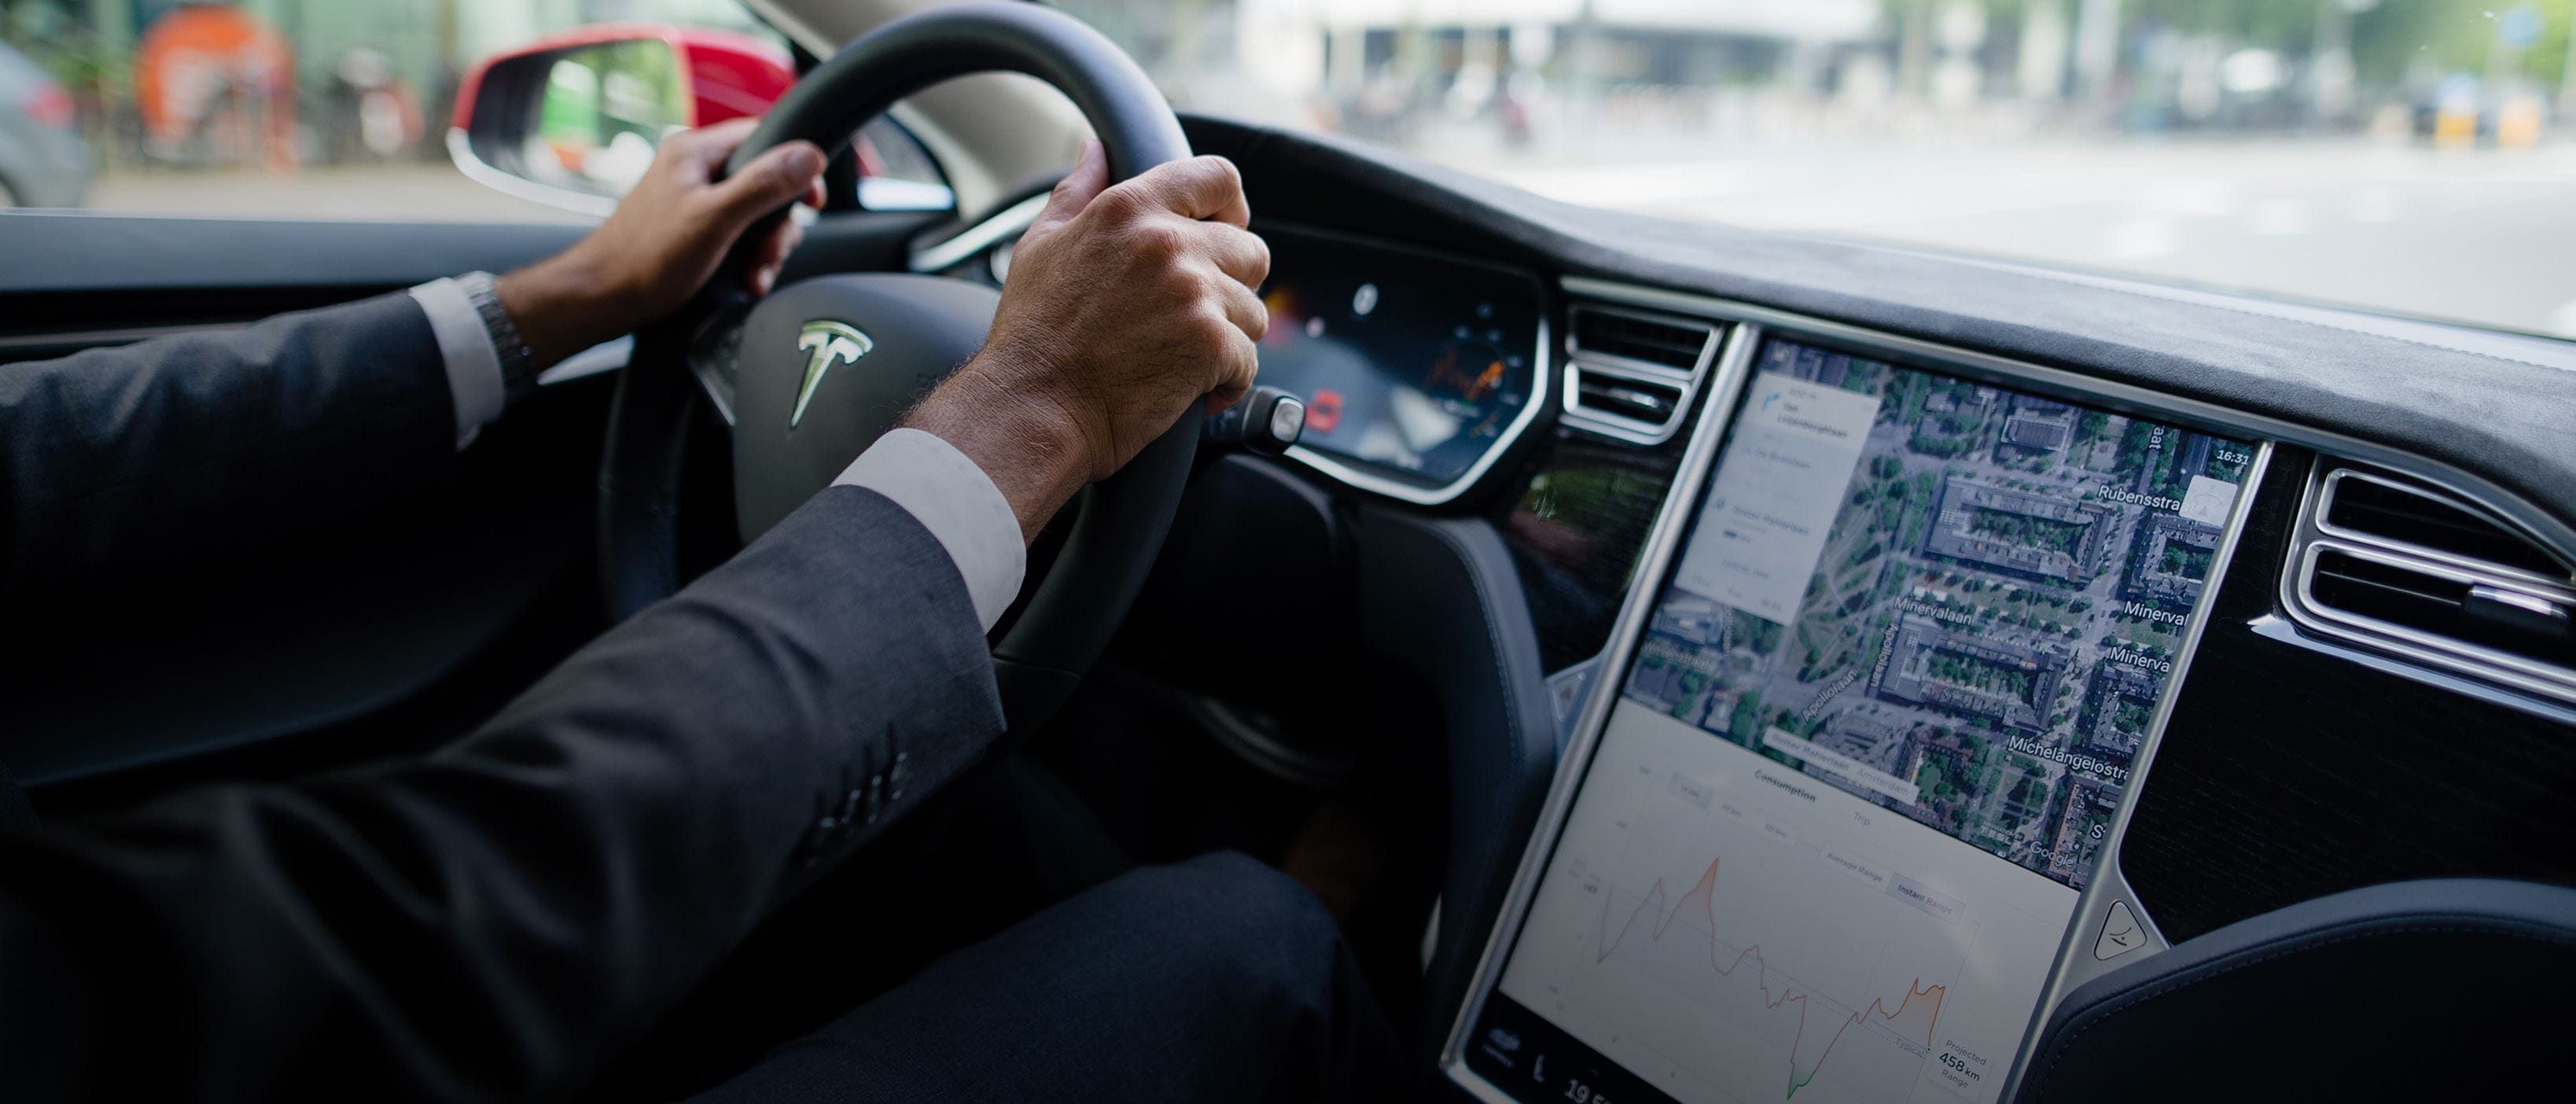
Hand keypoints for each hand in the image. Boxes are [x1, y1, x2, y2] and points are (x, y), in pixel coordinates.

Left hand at [496, 118, 829, 367]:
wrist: (601, 299)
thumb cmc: (644, 259)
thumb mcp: (714, 219)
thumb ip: (762, 185)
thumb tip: (809, 155)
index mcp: (695, 151)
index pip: (765, 136)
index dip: (796, 167)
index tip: (810, 201)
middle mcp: (695, 169)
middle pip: (767, 181)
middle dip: (779, 224)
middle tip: (770, 252)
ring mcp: (694, 200)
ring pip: (756, 214)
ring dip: (766, 249)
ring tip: (755, 275)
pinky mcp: (694, 229)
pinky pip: (739, 235)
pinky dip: (748, 260)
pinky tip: (746, 281)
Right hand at [905, 141, 1268, 540]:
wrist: (1032, 406)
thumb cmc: (1031, 334)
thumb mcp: (1041, 245)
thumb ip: (1077, 191)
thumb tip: (1096, 149)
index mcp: (1130, 208)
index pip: (1219, 177)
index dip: (1231, 208)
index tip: (1223, 234)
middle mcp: (1168, 242)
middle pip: (1250, 251)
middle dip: (1232, 286)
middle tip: (1193, 317)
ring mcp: (1194, 292)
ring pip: (1254, 311)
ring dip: (1228, 339)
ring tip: (1181, 358)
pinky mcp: (1210, 343)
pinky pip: (1249, 360)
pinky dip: (1226, 382)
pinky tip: (1189, 391)